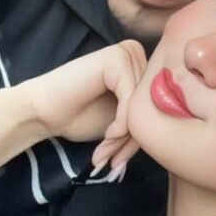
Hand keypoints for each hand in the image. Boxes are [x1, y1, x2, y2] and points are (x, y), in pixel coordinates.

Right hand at [18, 40, 146, 175]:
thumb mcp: (121, 125)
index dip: (142, 138)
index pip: (157, 105)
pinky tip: (107, 135)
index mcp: (141, 66)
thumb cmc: (80, 116)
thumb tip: (173, 140)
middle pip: (152, 105)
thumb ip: (144, 124)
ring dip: (126, 137)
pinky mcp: (116, 57)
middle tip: (113, 162)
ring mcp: (127, 53)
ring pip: (143, 106)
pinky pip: (131, 100)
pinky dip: (122, 124)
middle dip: (133, 141)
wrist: (43, 111)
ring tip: (106, 154)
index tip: (122, 160)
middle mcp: (137, 54)